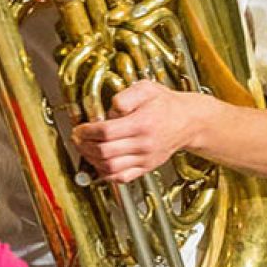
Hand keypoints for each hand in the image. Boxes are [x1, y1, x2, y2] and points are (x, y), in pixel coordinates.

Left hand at [71, 80, 199, 183]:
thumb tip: (111, 108)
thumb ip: (126, 96)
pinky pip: (122, 178)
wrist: (188, 121)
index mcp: (142, 123)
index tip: (80, 128)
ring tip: (85, 149)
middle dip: (84, 145)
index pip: (106, 132)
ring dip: (92, 160)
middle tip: (77, 138)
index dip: (87, 131)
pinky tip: (99, 163)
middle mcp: (144, 144)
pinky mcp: (146, 167)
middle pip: (105, 151)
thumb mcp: (146, 88)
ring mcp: (145, 158)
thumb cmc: (166, 104)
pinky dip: (106, 174)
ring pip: (111, 168)